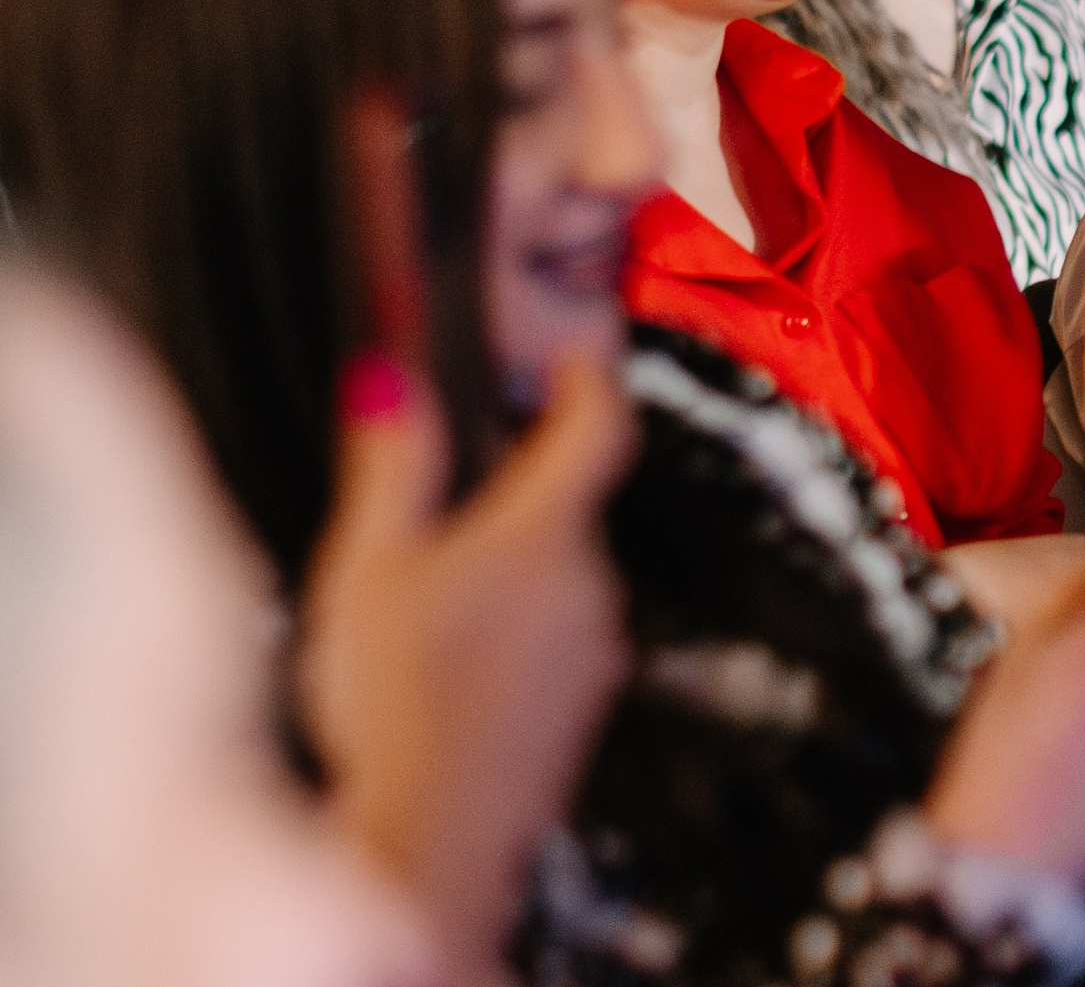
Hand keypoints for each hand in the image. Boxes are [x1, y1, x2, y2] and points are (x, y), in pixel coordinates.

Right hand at [301, 93, 634, 984]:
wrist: (428, 843)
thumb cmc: (395, 707)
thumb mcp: (367, 567)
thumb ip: (390, 468)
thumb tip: (393, 383)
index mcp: (546, 533)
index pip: (599, 428)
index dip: (587, 381)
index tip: (572, 359)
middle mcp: (592, 584)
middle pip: (566, 505)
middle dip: (511, 492)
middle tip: (439, 499)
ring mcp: (595, 648)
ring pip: (559, 575)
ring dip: (507, 568)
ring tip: (422, 604)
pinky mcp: (583, 703)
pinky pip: (556, 637)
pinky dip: (513, 630)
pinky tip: (447, 668)